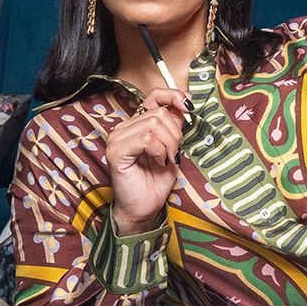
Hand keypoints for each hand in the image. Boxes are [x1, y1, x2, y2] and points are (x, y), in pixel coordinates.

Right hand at [104, 87, 190, 233]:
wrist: (143, 208)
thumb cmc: (155, 182)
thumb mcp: (172, 148)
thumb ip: (174, 127)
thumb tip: (185, 103)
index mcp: (136, 124)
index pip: (154, 96)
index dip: (173, 96)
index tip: (189, 107)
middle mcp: (123, 128)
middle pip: (159, 113)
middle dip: (175, 134)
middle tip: (174, 153)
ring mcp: (117, 138)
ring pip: (154, 124)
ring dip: (169, 144)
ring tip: (167, 159)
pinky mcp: (116, 152)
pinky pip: (146, 139)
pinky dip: (159, 150)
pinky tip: (159, 162)